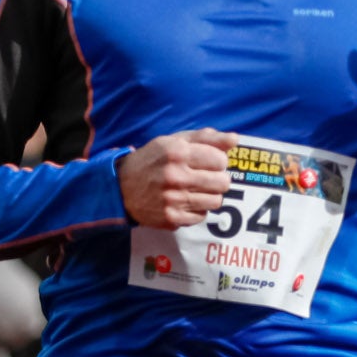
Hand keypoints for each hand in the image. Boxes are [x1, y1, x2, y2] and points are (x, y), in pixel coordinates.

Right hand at [120, 131, 235, 227]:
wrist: (121, 187)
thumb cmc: (152, 160)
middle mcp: (176, 177)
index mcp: (178, 153)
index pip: (220, 160)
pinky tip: (185, 201)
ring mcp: (173, 200)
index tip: (209, 162)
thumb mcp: (175, 141)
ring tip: (196, 190)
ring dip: (210, 195)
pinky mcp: (171, 218)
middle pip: (223, 183)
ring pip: (216, 201)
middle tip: (207, 177)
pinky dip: (197, 209)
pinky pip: (201, 216)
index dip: (218, 161)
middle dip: (218, 179)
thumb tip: (234, 140)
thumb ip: (206, 138)